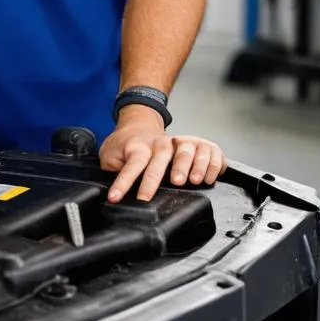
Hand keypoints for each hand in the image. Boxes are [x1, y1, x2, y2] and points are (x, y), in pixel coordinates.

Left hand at [100, 105, 226, 202]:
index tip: (116, 198)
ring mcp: (181, 142)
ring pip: (189, 149)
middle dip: (165, 173)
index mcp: (139, 146)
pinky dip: (213, 164)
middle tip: (169, 186)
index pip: (132, 164)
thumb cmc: (127, 144)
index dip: (124, 182)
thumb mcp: (111, 153)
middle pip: (164, 155)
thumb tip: (106, 186)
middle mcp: (162, 143)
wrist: (139, 122)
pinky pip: (211, 150)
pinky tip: (209, 178)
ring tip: (193, 182)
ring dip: (193, 165)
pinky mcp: (197, 144)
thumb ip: (112, 168)